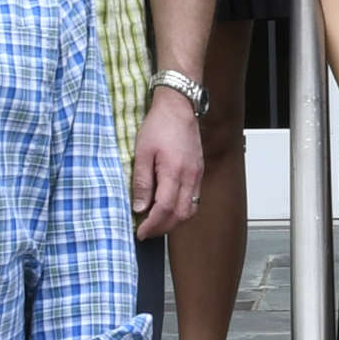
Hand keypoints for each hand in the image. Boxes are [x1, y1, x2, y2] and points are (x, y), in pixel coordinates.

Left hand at [130, 90, 203, 238]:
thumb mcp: (142, 152)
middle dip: (162, 228)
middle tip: (146, 232)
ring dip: (174, 222)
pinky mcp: (199, 172)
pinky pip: (194, 200)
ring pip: (190, 210)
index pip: (164, 209)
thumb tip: (139, 207)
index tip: (139, 232)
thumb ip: (141, 182)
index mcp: (174, 172)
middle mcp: (190, 177)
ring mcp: (197, 176)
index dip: (151, 225)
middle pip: (180, 215)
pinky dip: (182, 211)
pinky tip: (169, 209)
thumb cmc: (159, 125)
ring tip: (157, 224)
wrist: (178, 107)